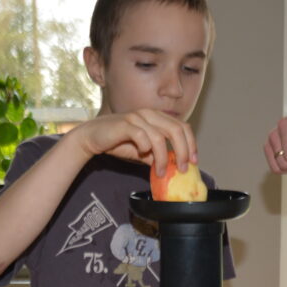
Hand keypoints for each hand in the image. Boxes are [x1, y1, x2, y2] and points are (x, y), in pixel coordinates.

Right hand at [69, 109, 196, 176]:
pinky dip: (147, 148)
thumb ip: (157, 155)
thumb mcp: (142, 151)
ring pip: (160, 136)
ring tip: (160, 172)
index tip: (193, 161)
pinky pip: (142, 135)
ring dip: (163, 158)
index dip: (191, 144)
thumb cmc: (117, 141)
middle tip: (183, 169)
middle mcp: (150, 114)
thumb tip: (172, 167)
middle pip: (177, 129)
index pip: (183, 127)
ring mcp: (138, 117)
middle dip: (183, 151)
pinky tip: (143, 155)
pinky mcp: (125, 123)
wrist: (92, 137)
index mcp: (157, 117)